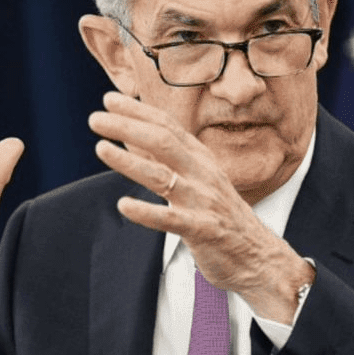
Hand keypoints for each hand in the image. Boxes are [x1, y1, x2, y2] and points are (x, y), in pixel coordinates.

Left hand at [88, 92, 313, 323]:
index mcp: (201, 158)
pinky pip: (172, 219)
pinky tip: (123, 205)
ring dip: (129, 162)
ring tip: (101, 148)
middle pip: (163, 142)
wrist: (258, 255)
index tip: (110, 99)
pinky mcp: (203, 230)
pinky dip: (147, 212)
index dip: (139, 111)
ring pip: (163, 176)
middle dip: (128, 127)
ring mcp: (203, 201)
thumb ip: (176, 158)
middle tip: (95, 118)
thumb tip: (141, 136)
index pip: (168, 126)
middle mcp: (203, 174)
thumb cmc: (222, 214)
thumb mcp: (202, 178)